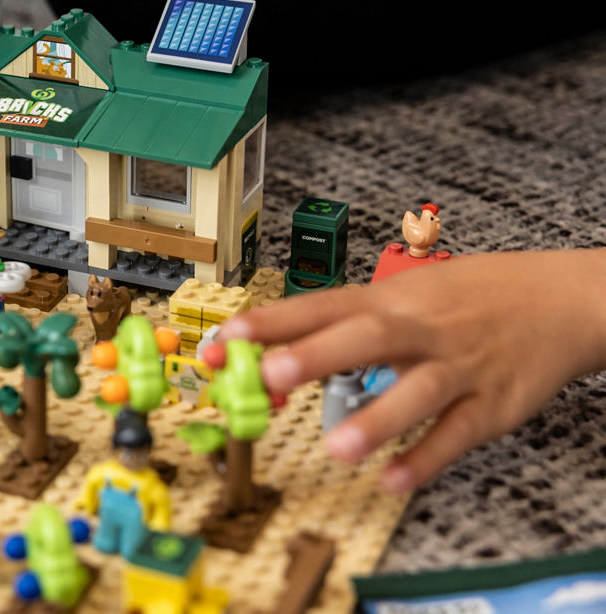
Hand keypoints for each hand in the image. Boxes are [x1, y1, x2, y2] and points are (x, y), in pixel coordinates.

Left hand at [221, 251, 605, 491]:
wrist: (555, 300)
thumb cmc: (460, 300)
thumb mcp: (400, 300)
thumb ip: (339, 333)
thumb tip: (270, 367)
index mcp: (387, 300)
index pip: (320, 306)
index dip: (272, 323)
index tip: (225, 340)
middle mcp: (419, 329)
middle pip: (364, 338)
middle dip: (316, 355)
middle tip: (270, 376)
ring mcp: (456, 366)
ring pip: (416, 392)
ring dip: (377, 421)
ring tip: (337, 450)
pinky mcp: (490, 404)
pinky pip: (455, 435)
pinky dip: (425, 459)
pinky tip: (391, 481)